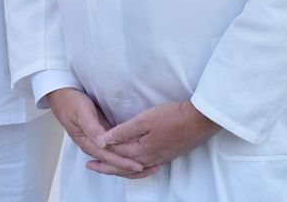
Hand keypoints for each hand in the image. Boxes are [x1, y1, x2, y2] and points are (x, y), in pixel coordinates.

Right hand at [47, 88, 157, 178]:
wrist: (63, 96)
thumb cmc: (71, 103)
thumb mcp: (82, 113)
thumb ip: (92, 128)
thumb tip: (102, 143)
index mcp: (88, 142)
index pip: (109, 157)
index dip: (123, 162)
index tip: (138, 166)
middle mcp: (94, 144)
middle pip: (114, 160)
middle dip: (131, 166)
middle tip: (152, 168)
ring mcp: (98, 140)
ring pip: (116, 155)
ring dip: (130, 160)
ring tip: (149, 165)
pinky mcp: (103, 133)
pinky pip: (116, 146)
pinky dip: (127, 150)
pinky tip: (138, 152)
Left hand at [99, 100, 221, 167]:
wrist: (198, 121)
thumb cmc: (172, 117)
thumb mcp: (144, 120)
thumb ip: (122, 131)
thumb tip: (103, 140)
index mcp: (140, 151)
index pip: (115, 152)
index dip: (101, 149)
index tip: (87, 148)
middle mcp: (148, 160)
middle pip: (122, 167)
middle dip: (105, 166)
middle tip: (89, 166)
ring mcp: (158, 159)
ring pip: (133, 169)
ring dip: (118, 169)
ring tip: (108, 167)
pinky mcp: (166, 156)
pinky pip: (144, 167)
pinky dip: (132, 168)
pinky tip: (133, 165)